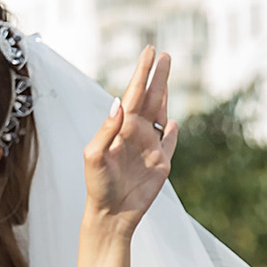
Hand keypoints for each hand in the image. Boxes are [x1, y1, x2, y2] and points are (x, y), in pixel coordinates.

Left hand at [81, 49, 175, 230]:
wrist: (110, 215)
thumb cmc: (97, 186)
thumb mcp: (94, 157)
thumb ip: (106, 130)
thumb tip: (119, 103)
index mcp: (120, 128)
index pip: (134, 94)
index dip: (142, 73)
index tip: (149, 52)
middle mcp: (135, 133)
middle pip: (150, 99)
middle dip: (157, 77)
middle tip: (165, 55)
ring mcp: (149, 148)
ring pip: (160, 115)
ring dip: (164, 96)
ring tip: (166, 76)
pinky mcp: (160, 164)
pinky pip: (169, 144)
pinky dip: (172, 133)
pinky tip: (172, 123)